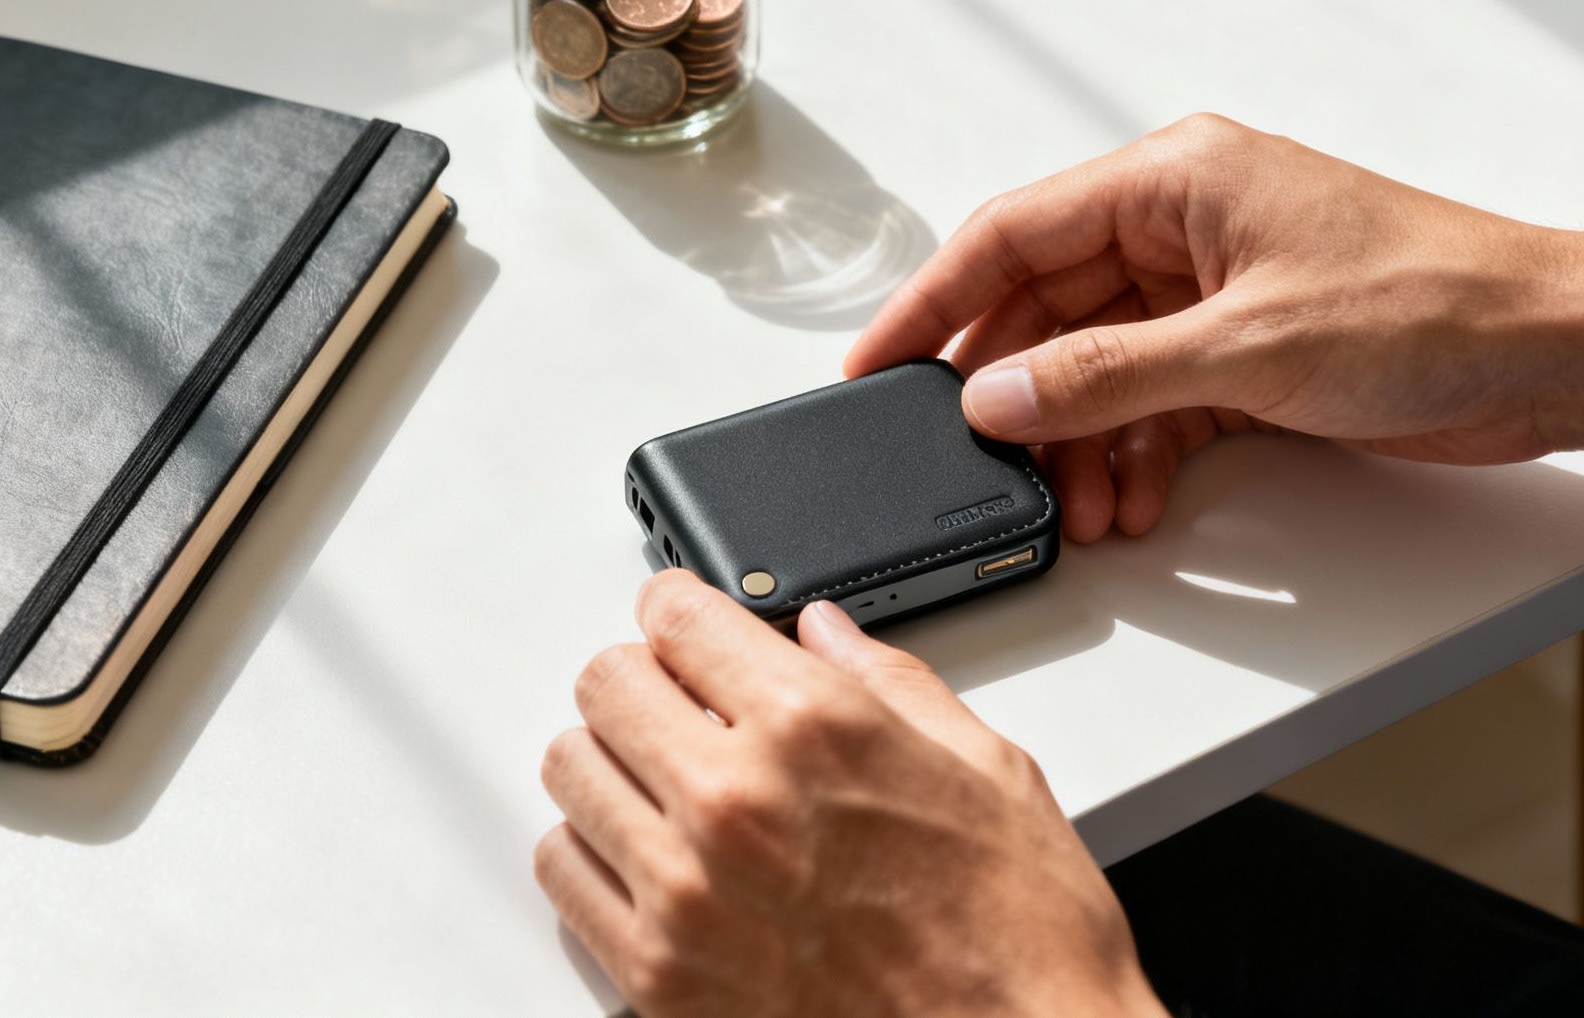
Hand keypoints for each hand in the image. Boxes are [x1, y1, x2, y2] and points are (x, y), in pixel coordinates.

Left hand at [534, 570, 1165, 1017]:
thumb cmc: (1020, 937)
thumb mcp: (988, 771)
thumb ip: (889, 683)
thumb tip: (825, 632)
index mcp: (815, 728)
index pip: (674, 614)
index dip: (679, 610)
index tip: (686, 627)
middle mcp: (735, 799)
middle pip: (606, 683)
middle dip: (645, 682)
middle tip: (683, 708)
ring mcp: (686, 890)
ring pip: (571, 770)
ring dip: (614, 764)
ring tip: (667, 786)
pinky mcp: (658, 973)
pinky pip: (563, 872)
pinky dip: (594, 852)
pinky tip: (649, 857)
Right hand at [847, 113, 1583, 540]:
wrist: (1546, 352)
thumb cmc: (1431, 303)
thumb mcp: (1244, 346)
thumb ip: (1102, 377)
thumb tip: (994, 396)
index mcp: (1173, 180)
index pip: (1011, 233)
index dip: (932, 301)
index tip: (877, 365)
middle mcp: (1181, 229)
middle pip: (1046, 309)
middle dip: (1011, 395)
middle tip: (969, 459)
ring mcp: (1209, 294)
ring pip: (1094, 370)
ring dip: (1075, 442)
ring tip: (1072, 506)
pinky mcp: (1240, 352)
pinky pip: (1148, 403)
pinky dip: (1129, 454)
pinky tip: (1124, 500)